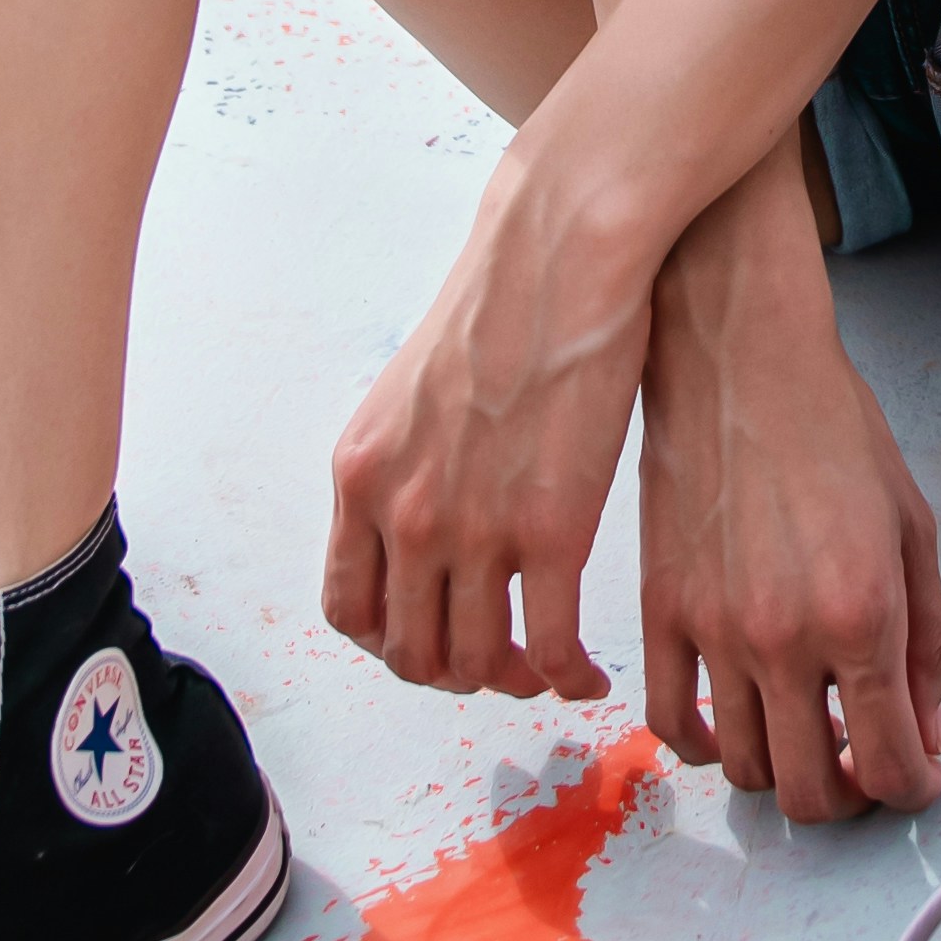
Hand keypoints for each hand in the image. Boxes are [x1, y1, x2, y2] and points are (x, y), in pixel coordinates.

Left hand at [321, 150, 656, 704]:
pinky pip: (552, 644)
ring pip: (479, 662)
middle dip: (456, 676)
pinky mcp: (553, 529)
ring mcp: (474, 527)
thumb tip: (419, 520)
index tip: (432, 644)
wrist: (558, 256)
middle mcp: (403, 514)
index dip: (390, 645)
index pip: (349, 609)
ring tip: (548, 672)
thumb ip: (404, 465)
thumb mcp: (410, 393)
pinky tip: (591, 674)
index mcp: (362, 477)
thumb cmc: (500, 307)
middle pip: (411, 651)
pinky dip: (570, 678)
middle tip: (499, 666)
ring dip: (514, 684)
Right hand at [636, 156, 940, 819]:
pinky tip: (737, 726)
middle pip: (814, 792)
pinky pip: (672, 723)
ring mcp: (714, 631)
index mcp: (863, 616)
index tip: (916, 776)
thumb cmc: (836, 428)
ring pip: (745, 769)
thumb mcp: (913, 529)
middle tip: (864, 766)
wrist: (737, 359)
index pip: (891, 763)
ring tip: (807, 739)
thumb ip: (927, 640)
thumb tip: (928, 729)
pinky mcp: (660, 613)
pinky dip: (706, 748)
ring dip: (784, 775)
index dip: (912, 788)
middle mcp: (785, 639)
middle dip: (851, 797)